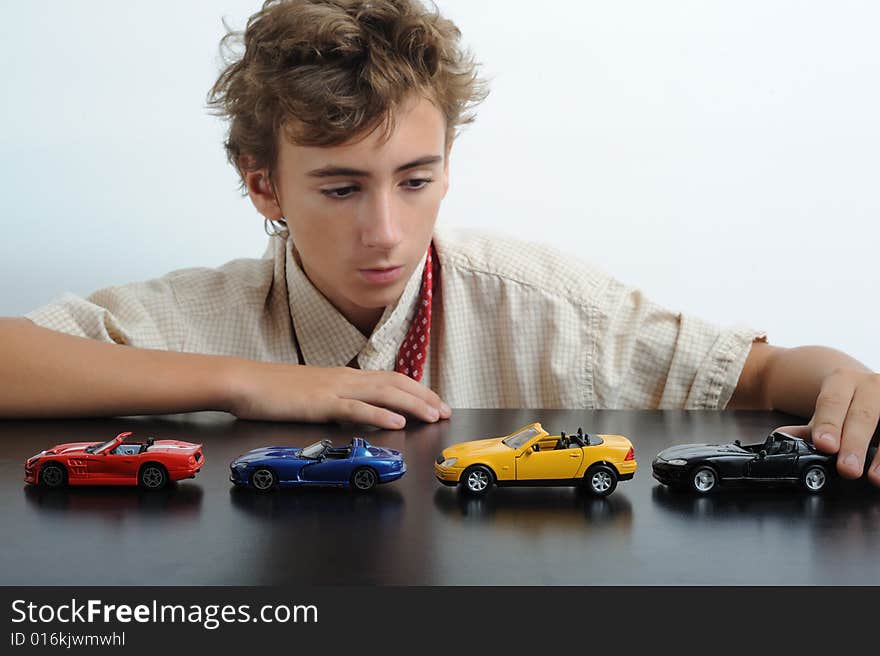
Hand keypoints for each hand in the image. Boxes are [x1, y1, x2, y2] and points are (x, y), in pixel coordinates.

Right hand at [223, 360, 450, 428]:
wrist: (247, 382)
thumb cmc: (275, 390)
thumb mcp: (314, 394)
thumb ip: (337, 402)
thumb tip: (357, 412)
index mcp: (344, 376)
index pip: (389, 379)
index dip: (416, 390)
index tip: (435, 402)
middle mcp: (345, 378)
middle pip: (395, 383)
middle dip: (424, 397)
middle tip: (446, 410)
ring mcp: (334, 388)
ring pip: (383, 392)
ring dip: (412, 404)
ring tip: (433, 415)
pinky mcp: (321, 402)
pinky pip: (356, 408)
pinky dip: (380, 414)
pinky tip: (397, 421)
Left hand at [776, 367, 879, 484]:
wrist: (867, 386)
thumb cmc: (846, 403)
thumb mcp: (827, 411)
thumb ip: (808, 427)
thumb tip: (781, 438)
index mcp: (842, 380)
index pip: (832, 402)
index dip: (829, 425)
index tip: (825, 445)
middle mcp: (870, 385)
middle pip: (862, 415)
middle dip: (854, 444)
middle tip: (847, 470)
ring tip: (874, 477)